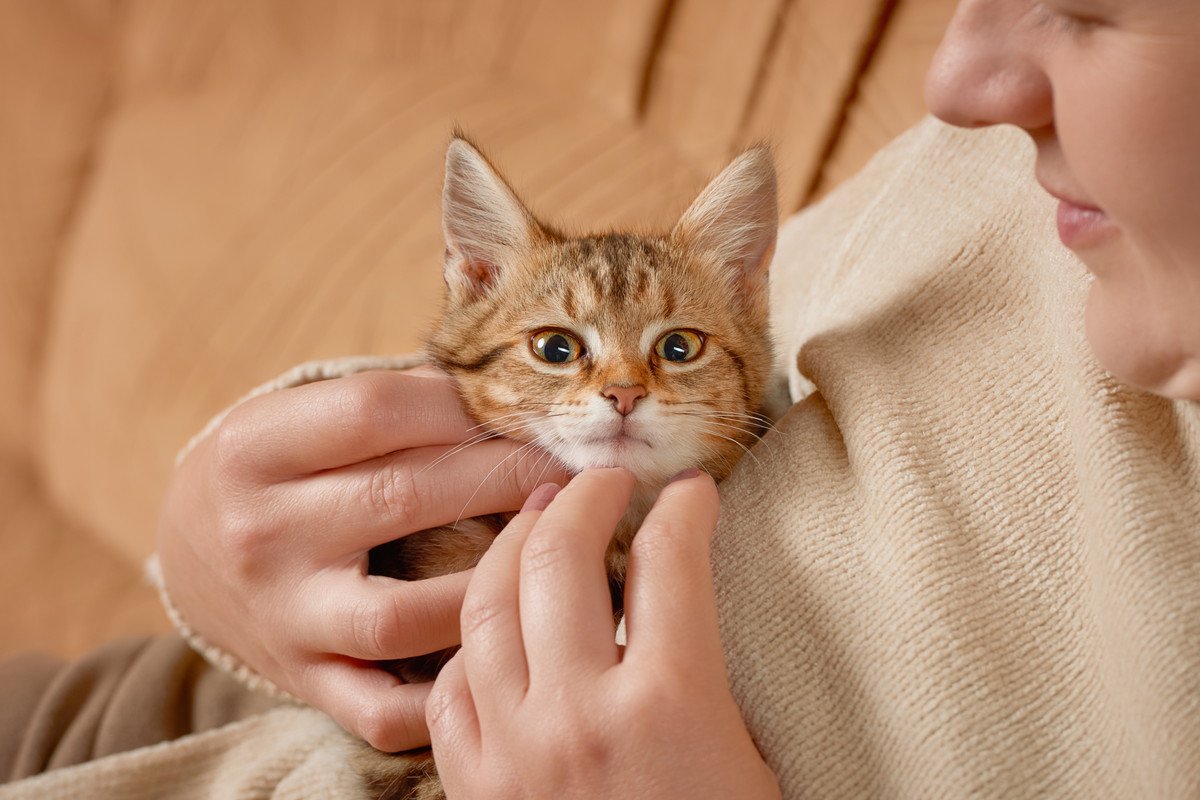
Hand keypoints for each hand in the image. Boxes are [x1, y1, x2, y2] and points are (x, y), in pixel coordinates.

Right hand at [155, 369, 569, 750]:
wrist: (186, 553)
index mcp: (253, 450)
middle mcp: (262, 535)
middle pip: (401, 499)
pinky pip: (381, 707)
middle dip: (504, 476)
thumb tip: (508, 392)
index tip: (523, 405)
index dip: (461, 404)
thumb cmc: (275, 469)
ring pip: (399, 616)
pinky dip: (443, 694)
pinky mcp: (306, 679)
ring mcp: (285, 617)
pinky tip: (499, 654)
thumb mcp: (296, 416)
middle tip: (570, 467)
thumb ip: (385, 402)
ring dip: (488, 583)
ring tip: (548, 553)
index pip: (374, 412)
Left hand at [426, 468, 780, 799]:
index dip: (684, 509)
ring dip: (513, 545)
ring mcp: (513, 750)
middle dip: (584, 497)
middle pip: (560, 556)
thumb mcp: (747, 758)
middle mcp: (580, 714)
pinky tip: (497, 622)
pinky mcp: (474, 786)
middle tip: (604, 481)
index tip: (691, 493)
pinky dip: (472, 639)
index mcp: (670, 704)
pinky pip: (450, 683)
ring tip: (539, 519)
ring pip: (486, 603)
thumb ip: (705, 666)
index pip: (670, 559)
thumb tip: (680, 584)